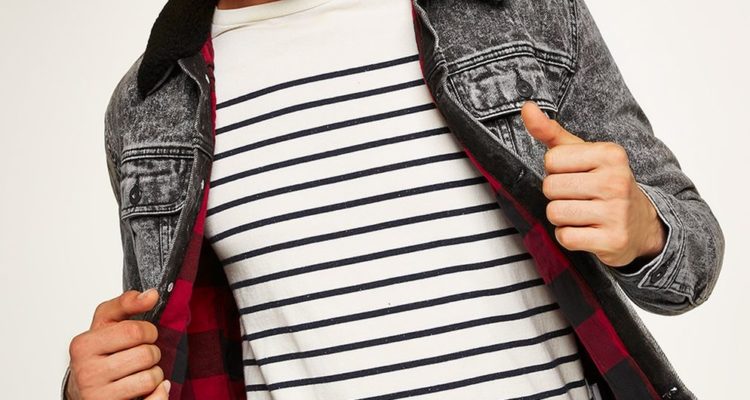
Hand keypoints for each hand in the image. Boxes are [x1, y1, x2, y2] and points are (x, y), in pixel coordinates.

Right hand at [66, 289, 170, 399]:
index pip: (135, 331)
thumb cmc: (98, 353)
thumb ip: (127, 304)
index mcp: (84, 345)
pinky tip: (151, 389)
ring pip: (151, 378)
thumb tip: (151, 295)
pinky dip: (159, 392)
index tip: (144, 335)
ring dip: (154, 373)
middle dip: (152, 352)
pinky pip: (153, 399)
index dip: (149, 331)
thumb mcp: (106, 323)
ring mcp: (97, 395)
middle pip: (146, 354)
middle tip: (140, 355)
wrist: (82, 389)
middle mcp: (86, 372)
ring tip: (139, 371)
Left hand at [520, 101, 666, 267]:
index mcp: (610, 154)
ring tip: (582, 214)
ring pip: (555, 213)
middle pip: (550, 187)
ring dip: (561, 217)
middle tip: (579, 197)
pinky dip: (569, 236)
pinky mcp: (613, 240)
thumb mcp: (582, 154)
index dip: (556, 171)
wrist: (641, 225)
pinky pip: (566, 237)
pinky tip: (586, 231)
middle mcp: (616, 181)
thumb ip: (551, 132)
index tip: (575, 175)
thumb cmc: (604, 184)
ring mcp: (616, 212)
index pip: (552, 160)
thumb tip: (527, 107)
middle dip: (557, 195)